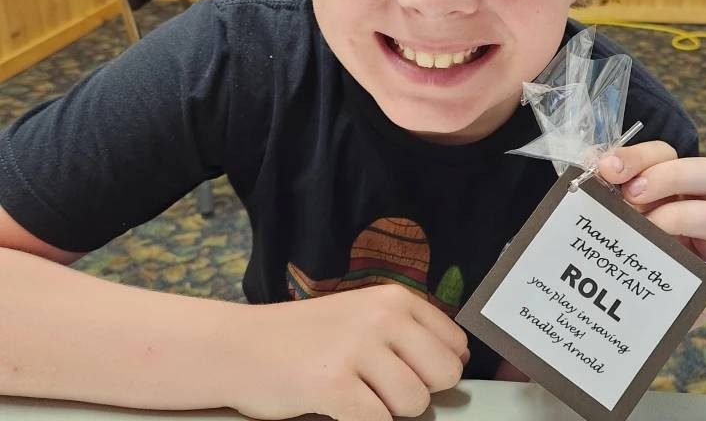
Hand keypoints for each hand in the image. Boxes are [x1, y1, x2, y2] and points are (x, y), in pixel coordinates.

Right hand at [230, 284, 468, 420]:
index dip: (438, 368)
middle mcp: (381, 316)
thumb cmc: (307, 337)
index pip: (455, 342)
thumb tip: (459, 360)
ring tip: (356, 393)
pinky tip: (340, 407)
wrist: (243, 346)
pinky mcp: (334, 384)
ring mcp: (358, 348)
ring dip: (388, 410)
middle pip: (444, 374)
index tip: (411, 371)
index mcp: (393, 298)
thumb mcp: (362, 316)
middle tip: (381, 387)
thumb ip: (408, 332)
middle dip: (419, 392)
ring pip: (414, 403)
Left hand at [597, 141, 705, 325]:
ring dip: (681, 216)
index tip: (606, 169)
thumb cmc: (607, 239)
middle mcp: (696, 204)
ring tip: (647, 227)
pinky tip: (660, 267)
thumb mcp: (599, 209)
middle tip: (631, 194)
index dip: (639, 155)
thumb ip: (596, 185)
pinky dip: (691, 270)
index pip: (665, 154)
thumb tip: (589, 164)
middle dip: (669, 176)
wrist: (611, 294)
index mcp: (667, 181)